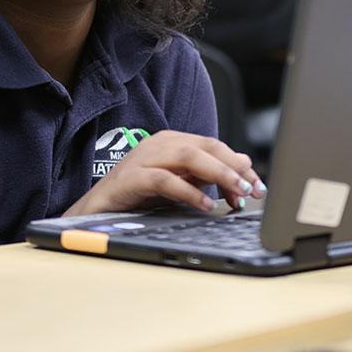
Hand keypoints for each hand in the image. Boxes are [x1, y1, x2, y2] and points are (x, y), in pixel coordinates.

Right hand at [63, 131, 265, 216]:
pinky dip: (189, 191)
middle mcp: (160, 144)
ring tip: (237, 193)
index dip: (238, 164)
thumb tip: (242, 169)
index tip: (257, 185)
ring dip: (218, 174)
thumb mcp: (178, 184)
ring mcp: (144, 158)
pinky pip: (165, 180)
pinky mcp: (131, 178)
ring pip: (189, 157)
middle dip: (234, 167)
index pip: (214, 146)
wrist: (95, 210)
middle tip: (253, 189)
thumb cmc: (137, 197)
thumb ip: (205, 175)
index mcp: (172, 142)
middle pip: (206, 147)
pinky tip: (205, 204)